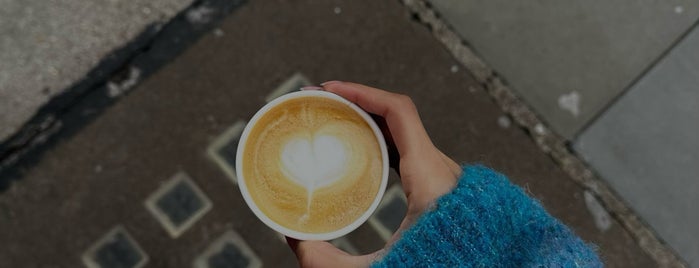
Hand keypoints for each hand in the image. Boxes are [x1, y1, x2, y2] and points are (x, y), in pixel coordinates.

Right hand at [287, 82, 461, 266]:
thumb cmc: (441, 264)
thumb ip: (330, 261)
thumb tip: (294, 239)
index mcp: (430, 176)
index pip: (399, 112)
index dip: (363, 93)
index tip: (330, 89)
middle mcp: (439, 169)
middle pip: (396, 117)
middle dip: (356, 103)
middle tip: (320, 102)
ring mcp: (441, 176)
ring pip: (403, 133)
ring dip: (368, 120)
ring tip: (334, 119)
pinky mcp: (438, 188)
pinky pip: (408, 151)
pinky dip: (381, 141)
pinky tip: (359, 149)